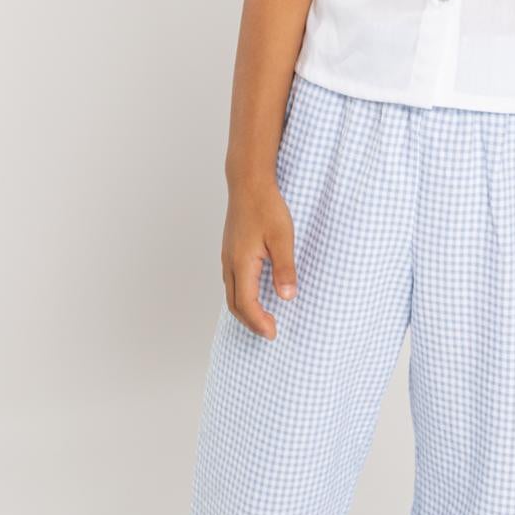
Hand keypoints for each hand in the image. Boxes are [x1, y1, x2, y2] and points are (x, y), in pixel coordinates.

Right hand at [221, 178, 298, 339]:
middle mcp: (230, 263)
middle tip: (269, 332)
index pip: (246, 304)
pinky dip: (242, 296)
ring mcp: (228, 256)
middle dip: (250, 322)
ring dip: (245, 310)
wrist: (248, 182)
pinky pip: (232, 282)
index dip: (258, 322)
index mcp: (241, 263)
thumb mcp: (283, 237)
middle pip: (234, 304)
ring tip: (263, 318)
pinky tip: (255, 294)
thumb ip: (285, 268)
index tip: (273, 333)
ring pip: (231, 293)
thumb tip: (287, 297)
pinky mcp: (230, 250)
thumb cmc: (267, 206)